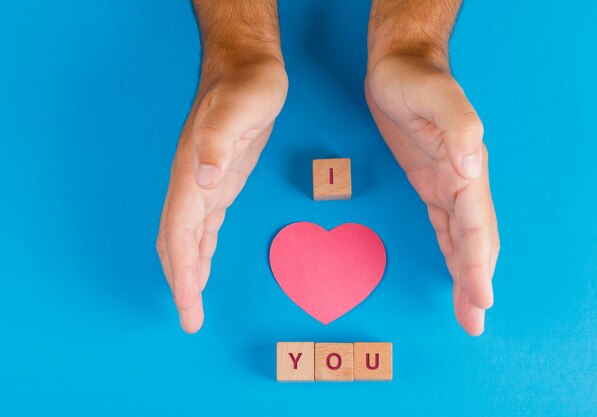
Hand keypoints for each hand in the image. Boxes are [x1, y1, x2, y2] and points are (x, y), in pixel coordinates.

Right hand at [156, 58, 287, 332]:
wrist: (246, 68)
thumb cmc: (246, 87)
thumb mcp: (241, 108)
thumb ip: (219, 141)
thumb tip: (205, 181)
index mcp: (191, 174)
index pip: (179, 234)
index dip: (181, 272)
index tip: (188, 306)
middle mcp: (192, 184)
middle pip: (176, 243)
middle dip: (180, 283)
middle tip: (189, 321)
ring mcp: (203, 184)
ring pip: (187, 238)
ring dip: (188, 272)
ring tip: (192, 304)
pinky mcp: (219, 182)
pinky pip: (204, 226)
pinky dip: (201, 251)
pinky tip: (203, 266)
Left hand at [366, 54, 498, 335]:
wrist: (400, 65)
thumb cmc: (415, 79)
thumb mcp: (435, 96)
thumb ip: (458, 128)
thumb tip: (470, 168)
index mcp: (466, 168)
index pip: (477, 225)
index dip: (479, 263)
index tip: (481, 298)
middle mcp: (461, 181)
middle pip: (474, 241)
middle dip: (476, 281)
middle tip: (474, 322)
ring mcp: (445, 183)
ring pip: (461, 238)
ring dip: (466, 274)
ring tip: (468, 310)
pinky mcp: (428, 182)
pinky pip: (444, 224)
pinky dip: (450, 251)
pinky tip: (453, 269)